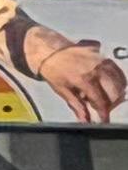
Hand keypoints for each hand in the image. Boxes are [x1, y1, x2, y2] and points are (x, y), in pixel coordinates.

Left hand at [7, 19, 125, 123]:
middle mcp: (96, 69)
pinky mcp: (103, 55)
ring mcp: (101, 60)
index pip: (102, 101)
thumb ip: (77, 106)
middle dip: (111, 104)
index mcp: (84, 79)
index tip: (104, 120)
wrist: (47, 49)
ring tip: (100, 94)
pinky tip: (105, 83)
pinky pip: (117, 70)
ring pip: (120, 81)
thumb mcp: (62, 90)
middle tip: (101, 107)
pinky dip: (116, 79)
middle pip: (116, 92)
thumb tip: (85, 120)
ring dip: (115, 92)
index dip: (104, 114)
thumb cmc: (52, 69)